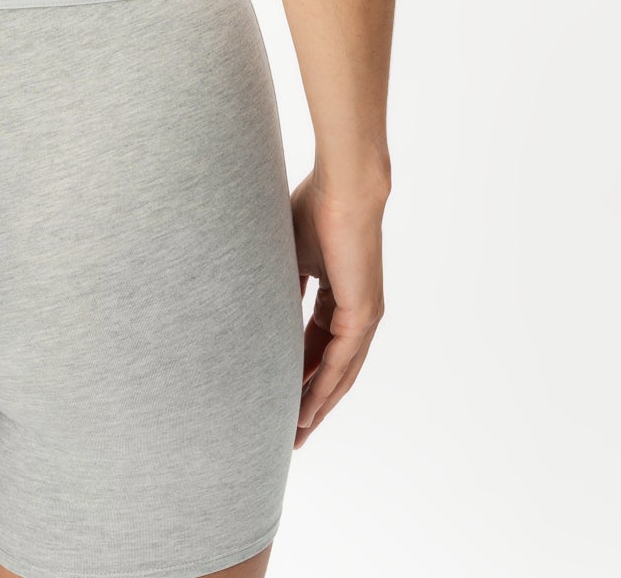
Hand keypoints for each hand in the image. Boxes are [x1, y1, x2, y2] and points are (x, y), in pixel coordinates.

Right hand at [291, 167, 385, 445]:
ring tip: (294, 434)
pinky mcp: (363, 313)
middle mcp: (357, 313)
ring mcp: (363, 315)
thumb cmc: (315, 206)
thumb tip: (256, 304)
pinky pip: (341, 362)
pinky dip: (323, 388)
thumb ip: (281, 282)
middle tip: (288, 434)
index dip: (298, 374)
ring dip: (316, 405)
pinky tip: (307, 411)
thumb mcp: (290, 254)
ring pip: (338, 373)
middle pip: (331, 369)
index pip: (317, 347)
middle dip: (309, 402)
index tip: (277, 398)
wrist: (343, 187)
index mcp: (339, 297)